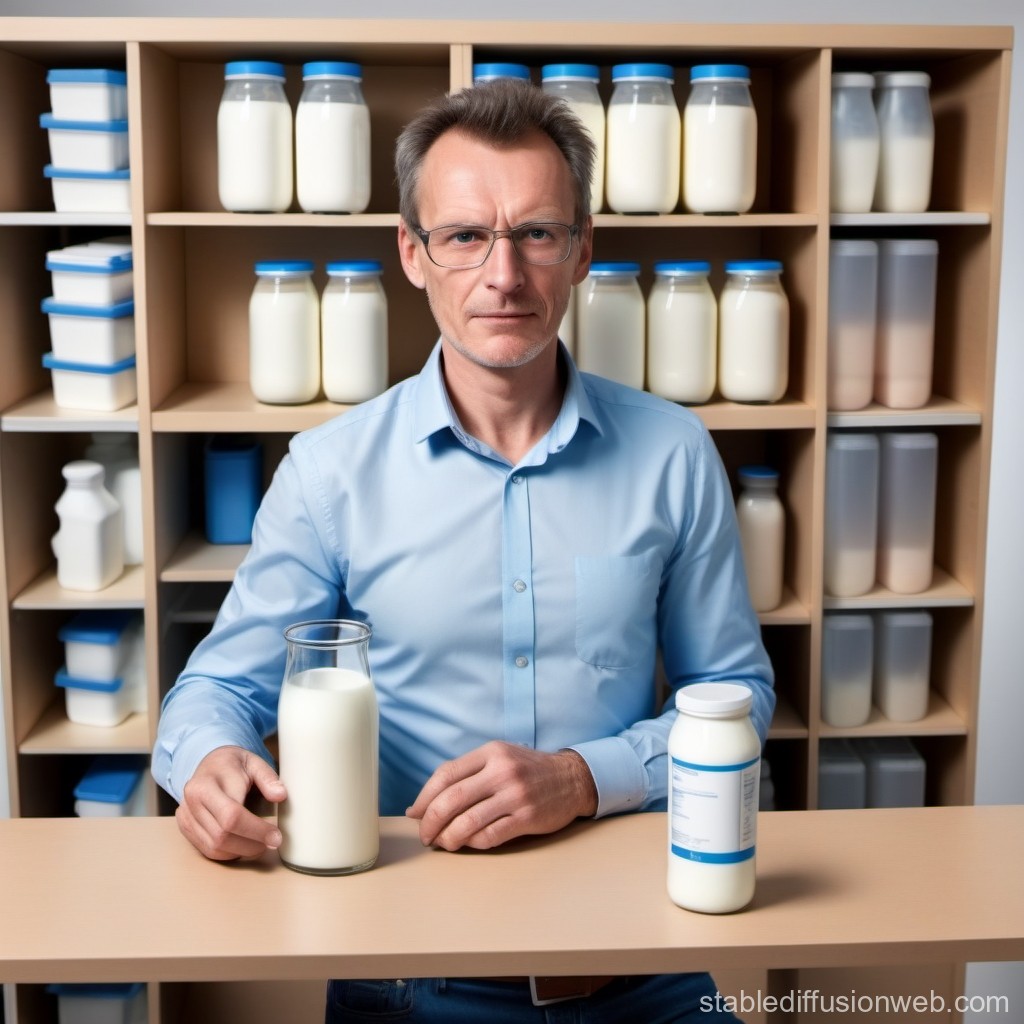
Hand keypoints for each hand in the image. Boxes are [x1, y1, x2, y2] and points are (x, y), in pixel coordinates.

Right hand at [176, 745, 286, 861]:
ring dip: (241, 851)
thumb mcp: (255, 763)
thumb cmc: (234, 765)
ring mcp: (186, 816)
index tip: (276, 836)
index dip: (256, 830)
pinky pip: (207, 850)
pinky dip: (228, 853)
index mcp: (207, 783)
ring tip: (260, 844)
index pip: (231, 815)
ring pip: (214, 847)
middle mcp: (192, 801)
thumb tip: (280, 795)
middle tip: (272, 842)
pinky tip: (243, 845)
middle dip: (251, 844)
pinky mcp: (185, 828)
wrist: (210, 764)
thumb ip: (268, 778)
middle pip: (221, 836)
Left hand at [406, 741, 597, 851]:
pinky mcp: (527, 817)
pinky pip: (490, 835)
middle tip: (425, 835)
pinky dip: (473, 843)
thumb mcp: (498, 758)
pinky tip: (468, 843)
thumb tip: (423, 804)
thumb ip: (466, 774)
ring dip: (448, 837)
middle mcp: (502, 771)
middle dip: (431, 821)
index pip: (445, 774)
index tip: (415, 813)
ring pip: (468, 822)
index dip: (425, 797)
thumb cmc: (528, 770)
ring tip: (443, 843)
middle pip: (452, 799)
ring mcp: (515, 795)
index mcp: (491, 752)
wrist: (572, 778)